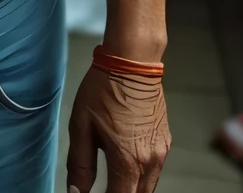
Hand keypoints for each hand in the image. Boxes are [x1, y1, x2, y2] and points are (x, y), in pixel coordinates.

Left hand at [66, 65, 169, 192]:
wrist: (132, 62)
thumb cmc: (103, 89)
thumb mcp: (82, 127)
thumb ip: (80, 165)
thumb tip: (76, 192)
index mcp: (128, 159)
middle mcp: (150, 160)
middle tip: (101, 190)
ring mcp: (161, 151)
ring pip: (147, 186)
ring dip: (131, 188)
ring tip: (111, 182)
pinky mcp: (166, 141)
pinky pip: (154, 170)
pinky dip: (140, 175)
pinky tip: (125, 164)